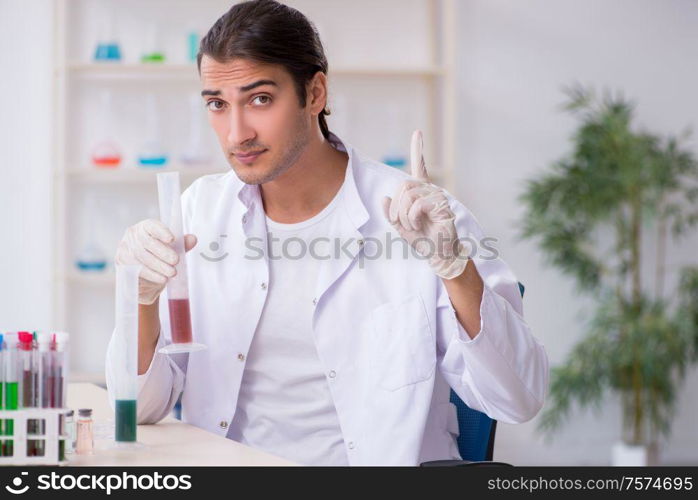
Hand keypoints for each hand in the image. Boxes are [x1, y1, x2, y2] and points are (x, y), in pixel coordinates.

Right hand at [115, 219, 197, 304]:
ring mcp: (125, 249)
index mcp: (145, 227)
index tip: (172, 239)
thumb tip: (193, 239)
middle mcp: (133, 236)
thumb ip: (182, 245)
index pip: (151, 226)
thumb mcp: (172, 251)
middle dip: (163, 252)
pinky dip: (152, 274)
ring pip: (142, 256)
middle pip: (147, 242)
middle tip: (176, 261)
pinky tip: (162, 278)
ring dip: (159, 265)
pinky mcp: (121, 263)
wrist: (146, 281)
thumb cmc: (160, 259)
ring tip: (172, 272)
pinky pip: (136, 268)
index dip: (161, 231)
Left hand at [382, 130, 467, 279]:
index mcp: (421, 192)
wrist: (437, 253)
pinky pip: (417, 204)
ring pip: (408, 195)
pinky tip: (418, 224)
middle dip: (396, 207)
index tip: (417, 133)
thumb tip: (385, 198)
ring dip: (403, 214)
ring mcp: (437, 196)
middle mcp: (430, 190)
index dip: (418, 149)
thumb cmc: (422, 239)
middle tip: (402, 222)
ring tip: (412, 225)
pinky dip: (411, 217)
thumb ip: (391, 213)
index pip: (419, 167)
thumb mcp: (400, 226)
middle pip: (403, 185)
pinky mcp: (441, 205)